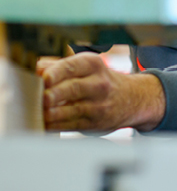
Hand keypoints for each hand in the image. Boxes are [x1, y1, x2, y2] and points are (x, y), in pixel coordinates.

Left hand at [37, 52, 164, 131]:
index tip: (43, 78)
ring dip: (52, 113)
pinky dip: (55, 126)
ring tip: (39, 113)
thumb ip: (57, 66)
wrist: (132, 98)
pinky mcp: (95, 123)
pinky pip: (72, 125)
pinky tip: (44, 123)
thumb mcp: (85, 67)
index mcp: (92, 64)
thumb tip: (31, 68)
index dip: (56, 73)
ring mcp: (98, 105)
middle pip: (73, 88)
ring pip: (72, 110)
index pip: (71, 67)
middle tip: (41, 98)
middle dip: (54, 94)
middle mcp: (98, 83)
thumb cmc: (99, 80)